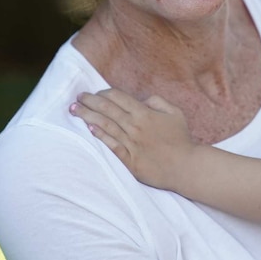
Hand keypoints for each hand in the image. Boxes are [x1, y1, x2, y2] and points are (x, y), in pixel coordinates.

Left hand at [69, 89, 195, 189]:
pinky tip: (90, 129)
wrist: (185, 166)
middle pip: (107, 109)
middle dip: (90, 101)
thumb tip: (141, 100)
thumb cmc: (181, 139)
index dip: (104, 93)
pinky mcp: (129, 160)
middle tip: (78, 97)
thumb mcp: (175, 113)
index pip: (118, 97)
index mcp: (145, 113)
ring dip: (88, 116)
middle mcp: (135, 126)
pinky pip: (111, 145)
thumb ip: (157, 101)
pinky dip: (100, 136)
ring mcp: (131, 143)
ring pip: (105, 125)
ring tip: (75, 110)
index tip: (94, 93)